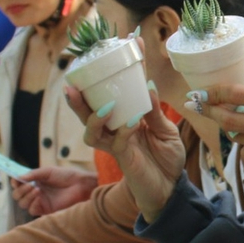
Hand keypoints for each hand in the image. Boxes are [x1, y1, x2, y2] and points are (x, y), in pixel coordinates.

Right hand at [11, 165, 98, 215]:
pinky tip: (39, 197)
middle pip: (17, 196)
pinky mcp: (46, 210)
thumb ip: (33, 174)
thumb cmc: (66, 176)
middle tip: (29, 185)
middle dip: (20, 190)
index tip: (16, 180)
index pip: (18, 184)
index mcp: (34, 181)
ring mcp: (40, 201)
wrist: (80, 185)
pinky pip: (32, 210)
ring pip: (23, 203)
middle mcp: (35, 192)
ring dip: (26, 196)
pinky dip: (32, 203)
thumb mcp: (47, 171)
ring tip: (37, 189)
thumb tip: (18, 177)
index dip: (14, 182)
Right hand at [67, 85, 184, 219]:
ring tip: (106, 107)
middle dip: (78, 102)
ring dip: (94, 119)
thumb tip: (149, 85)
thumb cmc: (167, 159)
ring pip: (92, 133)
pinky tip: (133, 123)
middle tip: (71, 87)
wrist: (172, 188)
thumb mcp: (167, 131)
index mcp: (124, 119)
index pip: (112, 97)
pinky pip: (116, 144)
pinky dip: (123, 131)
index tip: (116, 54)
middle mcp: (115, 131)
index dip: (109, 79)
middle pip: (88, 115)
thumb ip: (156, 112)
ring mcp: (117, 146)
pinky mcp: (123, 160)